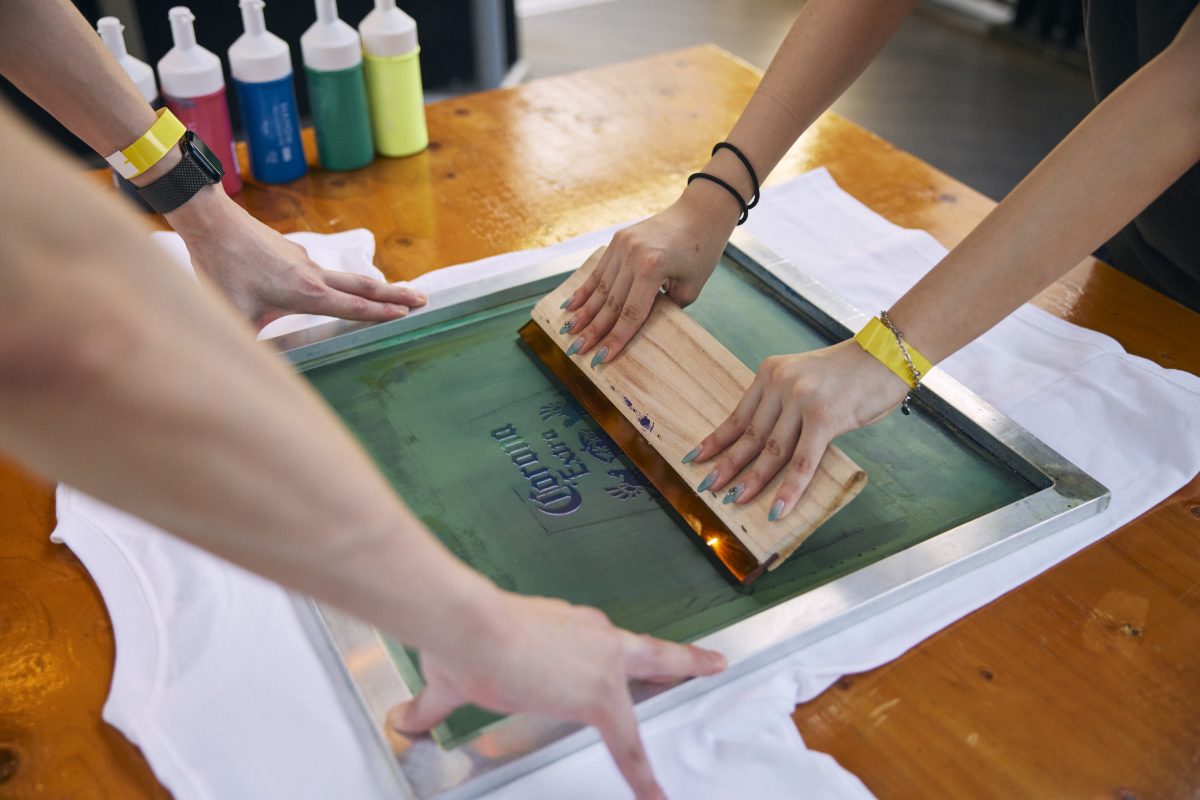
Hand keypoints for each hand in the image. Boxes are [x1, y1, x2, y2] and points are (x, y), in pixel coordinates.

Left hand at [167, 186, 426, 330]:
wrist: (212, 221)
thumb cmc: (222, 268)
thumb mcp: (234, 314)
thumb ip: (250, 342)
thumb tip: (252, 371)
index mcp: (305, 292)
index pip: (353, 306)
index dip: (381, 313)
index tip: (408, 314)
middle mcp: (312, 274)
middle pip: (363, 286)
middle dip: (396, 294)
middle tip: (423, 299)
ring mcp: (304, 259)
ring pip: (344, 278)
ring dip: (369, 288)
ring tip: (388, 296)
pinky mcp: (292, 251)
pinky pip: (319, 272)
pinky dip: (334, 283)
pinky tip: (322, 289)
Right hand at [388, 591, 725, 799]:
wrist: (470, 627)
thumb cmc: (462, 637)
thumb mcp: (450, 677)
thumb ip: (433, 706)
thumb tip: (405, 721)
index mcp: (564, 627)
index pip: (596, 643)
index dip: (610, 654)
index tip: (618, 657)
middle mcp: (591, 635)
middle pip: (646, 651)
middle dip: (682, 658)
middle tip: (712, 661)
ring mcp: (600, 662)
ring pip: (653, 673)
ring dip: (682, 677)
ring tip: (709, 681)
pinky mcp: (599, 696)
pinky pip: (628, 744)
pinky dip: (641, 772)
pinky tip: (653, 793)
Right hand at [562, 189, 735, 364]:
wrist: (700, 213)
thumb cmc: (701, 253)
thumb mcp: (691, 288)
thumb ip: (664, 308)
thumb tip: (639, 326)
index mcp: (652, 267)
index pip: (631, 313)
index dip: (616, 338)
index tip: (602, 358)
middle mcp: (633, 255)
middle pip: (610, 302)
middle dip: (594, 329)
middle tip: (578, 350)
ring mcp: (622, 245)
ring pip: (600, 287)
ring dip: (584, 312)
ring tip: (569, 331)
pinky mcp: (618, 239)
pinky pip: (599, 270)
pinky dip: (585, 289)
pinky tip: (570, 305)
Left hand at [688, 340, 907, 518]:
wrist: (889, 353)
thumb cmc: (852, 372)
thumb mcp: (806, 378)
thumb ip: (786, 403)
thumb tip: (768, 446)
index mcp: (771, 372)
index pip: (738, 414)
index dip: (717, 440)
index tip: (696, 457)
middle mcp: (781, 383)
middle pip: (749, 435)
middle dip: (727, 465)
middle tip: (707, 487)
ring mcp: (801, 400)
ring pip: (771, 450)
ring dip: (753, 480)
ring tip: (734, 500)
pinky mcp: (825, 417)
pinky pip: (802, 461)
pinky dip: (789, 488)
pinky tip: (777, 507)